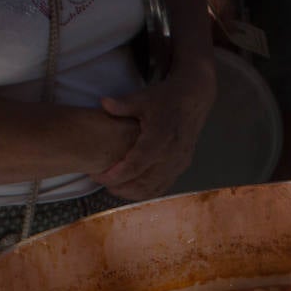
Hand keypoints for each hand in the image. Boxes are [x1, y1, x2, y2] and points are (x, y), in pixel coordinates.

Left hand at [94, 60, 215, 200]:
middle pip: (143, 182)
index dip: (116, 175)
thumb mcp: (142, 99)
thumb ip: (122, 104)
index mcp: (160, 138)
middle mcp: (172, 154)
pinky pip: (162, 187)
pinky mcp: (181, 167)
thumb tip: (103, 103)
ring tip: (113, 187)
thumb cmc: (165, 99)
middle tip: (101, 182)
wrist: (193, 101)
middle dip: (119, 187)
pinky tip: (131, 188)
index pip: (136, 165)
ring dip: (131, 192)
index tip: (98, 176)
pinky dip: (145, 192)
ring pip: (152, 189)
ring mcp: (178, 163)